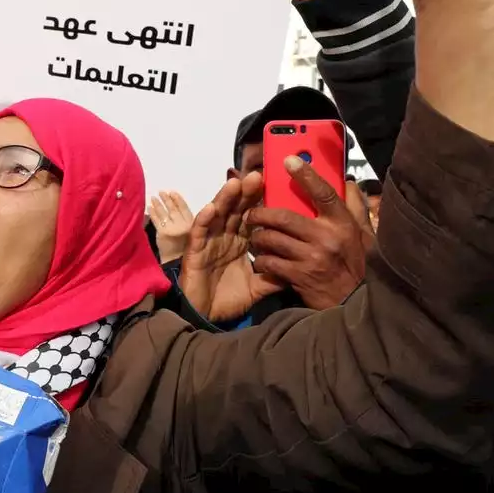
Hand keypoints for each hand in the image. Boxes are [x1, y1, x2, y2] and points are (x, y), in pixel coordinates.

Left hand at [148, 190, 194, 262]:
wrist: (177, 265)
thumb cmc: (185, 252)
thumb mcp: (193, 236)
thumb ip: (187, 223)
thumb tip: (177, 209)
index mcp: (193, 225)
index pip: (185, 208)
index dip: (178, 200)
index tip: (172, 192)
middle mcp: (183, 224)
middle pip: (174, 209)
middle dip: (167, 199)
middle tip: (161, 192)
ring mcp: (172, 228)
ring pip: (165, 213)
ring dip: (158, 203)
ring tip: (153, 197)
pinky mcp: (162, 233)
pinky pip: (156, 220)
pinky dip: (152, 213)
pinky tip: (149, 207)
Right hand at [180, 172, 283, 322]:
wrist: (205, 317)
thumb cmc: (228, 299)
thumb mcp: (257, 287)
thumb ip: (274, 277)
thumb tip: (298, 270)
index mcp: (240, 242)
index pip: (251, 216)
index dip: (259, 200)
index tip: (272, 185)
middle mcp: (225, 237)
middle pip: (235, 209)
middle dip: (245, 192)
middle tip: (258, 175)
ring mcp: (209, 242)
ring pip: (217, 215)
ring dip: (225, 198)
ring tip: (235, 183)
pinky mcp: (195, 252)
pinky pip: (199, 233)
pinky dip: (204, 220)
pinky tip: (211, 209)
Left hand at [247, 158, 373, 310]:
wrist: (354, 303)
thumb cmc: (357, 266)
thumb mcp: (364, 235)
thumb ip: (355, 208)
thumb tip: (347, 182)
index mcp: (342, 224)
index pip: (324, 193)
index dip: (306, 174)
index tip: (288, 160)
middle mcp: (327, 238)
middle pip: (283, 216)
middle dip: (261, 213)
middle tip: (252, 214)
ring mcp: (312, 258)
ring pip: (271, 239)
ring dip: (258, 237)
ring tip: (255, 237)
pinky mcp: (299, 277)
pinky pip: (270, 262)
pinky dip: (261, 260)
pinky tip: (262, 260)